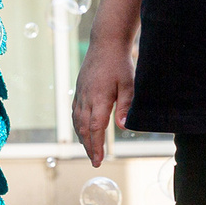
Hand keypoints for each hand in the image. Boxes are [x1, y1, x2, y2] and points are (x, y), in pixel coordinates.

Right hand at [69, 40, 132, 163]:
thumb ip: (126, 106)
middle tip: (95, 161)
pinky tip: (82, 129)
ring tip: (89, 149)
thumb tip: (123, 128)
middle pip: (84, 128)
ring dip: (82, 137)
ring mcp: (80, 93)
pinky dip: (78, 125)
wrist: (105, 43)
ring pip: (77, 121)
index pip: (95, 128)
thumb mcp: (129, 84)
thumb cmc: (119, 63)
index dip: (96, 146)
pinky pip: (75, 112)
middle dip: (88, 146)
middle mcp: (86, 98)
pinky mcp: (80, 89)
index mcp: (98, 98)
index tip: (98, 160)